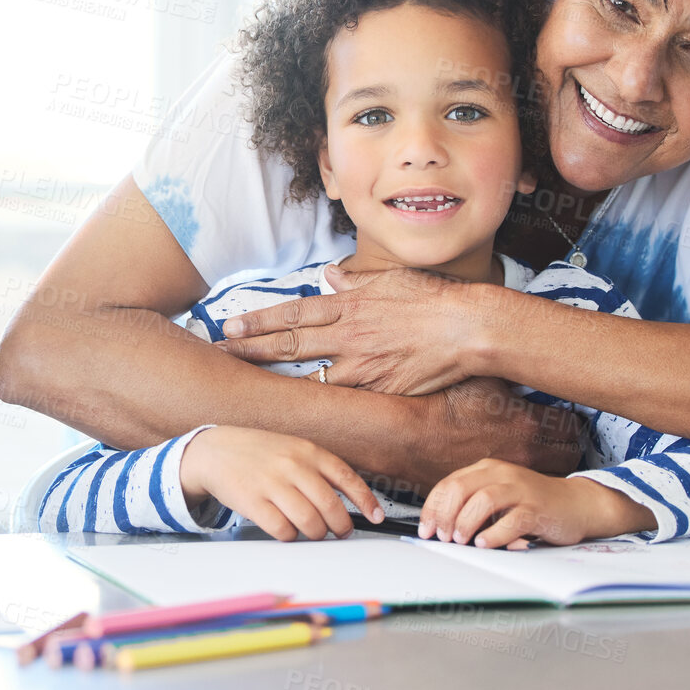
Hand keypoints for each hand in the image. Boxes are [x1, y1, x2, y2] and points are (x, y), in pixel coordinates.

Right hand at [179, 426, 384, 542]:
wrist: (214, 451)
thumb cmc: (258, 453)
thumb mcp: (292, 449)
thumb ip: (318, 471)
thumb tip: (349, 501)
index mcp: (307, 451)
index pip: (347, 478)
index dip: (366, 501)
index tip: (376, 516)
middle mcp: (292, 465)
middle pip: (331, 507)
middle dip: (340, 527)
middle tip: (339, 531)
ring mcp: (272, 484)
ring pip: (310, 523)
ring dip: (316, 534)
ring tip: (312, 532)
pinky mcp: (253, 502)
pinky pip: (283, 530)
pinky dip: (290, 536)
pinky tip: (287, 529)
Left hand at [217, 265, 483, 395]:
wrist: (470, 327)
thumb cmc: (436, 299)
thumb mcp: (391, 279)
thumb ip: (356, 282)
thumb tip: (331, 276)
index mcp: (349, 305)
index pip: (292, 312)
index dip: (258, 321)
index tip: (230, 326)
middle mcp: (349, 334)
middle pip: (289, 343)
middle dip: (250, 349)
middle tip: (219, 355)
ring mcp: (362, 364)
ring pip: (309, 376)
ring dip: (276, 383)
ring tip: (246, 388)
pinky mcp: (380, 388)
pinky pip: (344, 398)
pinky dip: (320, 405)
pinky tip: (296, 413)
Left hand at [419, 459, 653, 548]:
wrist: (577, 504)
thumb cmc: (533, 504)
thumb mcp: (498, 498)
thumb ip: (473, 506)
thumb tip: (440, 527)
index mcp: (487, 469)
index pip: (449, 484)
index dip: (433, 508)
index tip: (426, 529)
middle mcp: (502, 474)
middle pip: (461, 488)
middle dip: (445, 515)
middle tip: (442, 537)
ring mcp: (521, 489)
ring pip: (484, 500)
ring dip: (466, 522)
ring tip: (461, 541)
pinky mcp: (538, 508)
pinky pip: (513, 519)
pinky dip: (495, 533)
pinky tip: (485, 543)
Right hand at [421, 377, 584, 483]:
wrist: (409, 436)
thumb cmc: (440, 406)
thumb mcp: (484, 378)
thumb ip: (515, 376)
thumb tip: (530, 365)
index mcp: (528, 425)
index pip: (574, 427)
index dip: (572, 421)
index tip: (567, 418)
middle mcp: (525, 455)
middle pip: (570, 458)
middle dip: (566, 447)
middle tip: (556, 438)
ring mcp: (508, 476)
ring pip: (546, 477)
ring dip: (544, 466)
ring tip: (532, 453)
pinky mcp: (491, 489)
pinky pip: (515, 488)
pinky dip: (516, 480)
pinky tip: (506, 467)